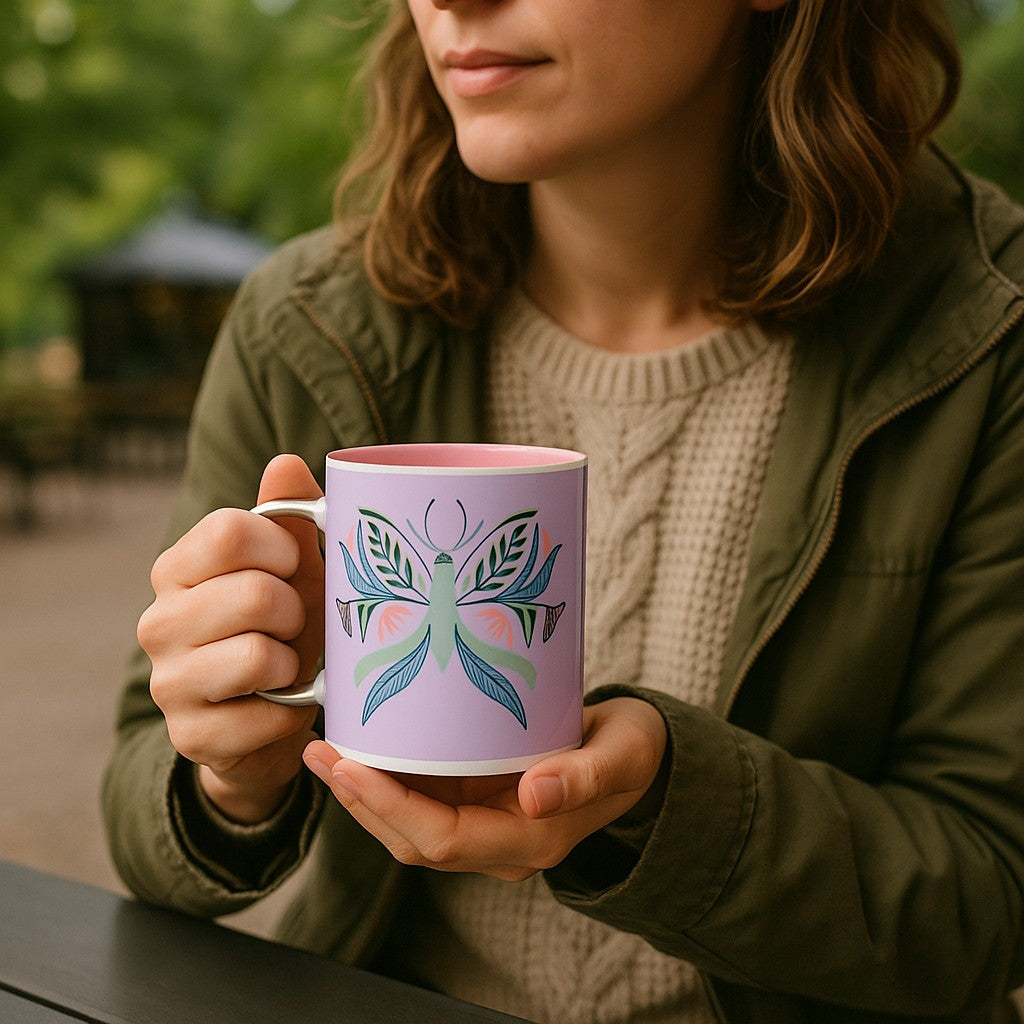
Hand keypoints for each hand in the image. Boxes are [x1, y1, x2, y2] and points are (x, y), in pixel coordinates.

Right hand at [139, 455, 324, 823]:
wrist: (270, 715)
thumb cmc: (284, 626)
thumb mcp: (292, 567)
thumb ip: (288, 513)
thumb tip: (286, 462)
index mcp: (177, 568)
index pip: (230, 531)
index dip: (283, 548)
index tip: (294, 567)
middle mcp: (158, 621)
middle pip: (256, 594)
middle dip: (297, 613)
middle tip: (294, 626)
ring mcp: (167, 682)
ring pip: (258, 655)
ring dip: (294, 662)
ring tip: (287, 664)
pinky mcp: (190, 736)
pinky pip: (265, 714)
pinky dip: (292, 710)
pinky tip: (282, 704)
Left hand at [302, 697, 667, 880]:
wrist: (637, 754)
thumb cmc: (632, 750)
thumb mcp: (622, 753)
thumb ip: (584, 775)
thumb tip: (538, 796)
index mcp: (532, 840)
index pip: (443, 839)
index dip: (390, 808)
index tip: (350, 767)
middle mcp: (500, 843)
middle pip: (413, 838)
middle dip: (360, 801)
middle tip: (321, 752)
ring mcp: (486, 824)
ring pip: (409, 823)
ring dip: (363, 791)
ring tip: (326, 747)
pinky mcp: (479, 800)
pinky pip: (422, 798)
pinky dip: (387, 776)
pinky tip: (363, 745)